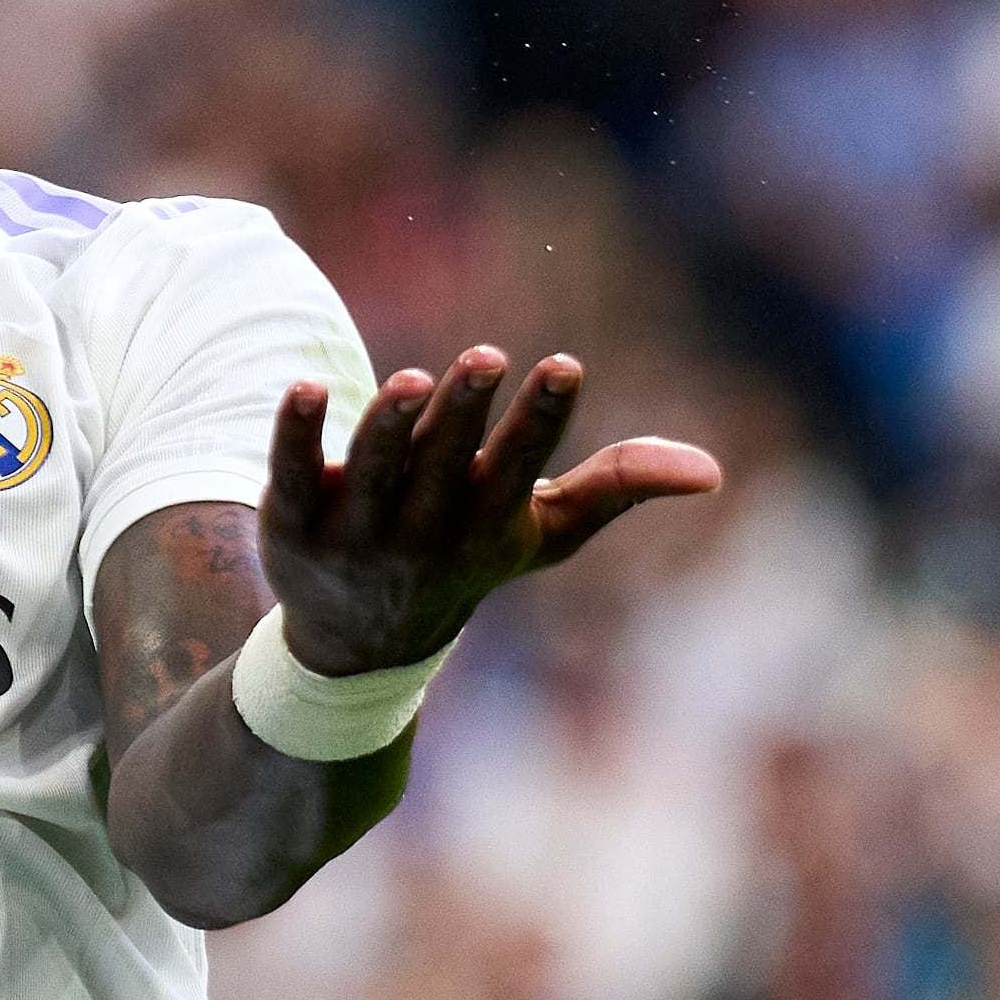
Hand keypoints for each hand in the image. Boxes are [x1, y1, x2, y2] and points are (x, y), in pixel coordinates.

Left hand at [261, 348, 721, 676]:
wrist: (360, 641)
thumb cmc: (467, 556)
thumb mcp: (542, 533)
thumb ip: (615, 488)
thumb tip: (711, 470)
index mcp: (488, 522)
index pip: (519, 466)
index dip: (542, 417)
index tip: (564, 364)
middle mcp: (423, 529)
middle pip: (444, 464)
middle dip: (466, 413)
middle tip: (487, 358)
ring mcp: (355, 530)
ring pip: (372, 471)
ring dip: (389, 426)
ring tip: (410, 380)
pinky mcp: (292, 521)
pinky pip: (288, 473)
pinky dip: (295, 434)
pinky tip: (305, 387)